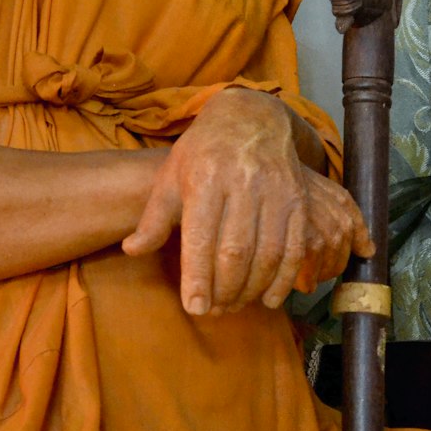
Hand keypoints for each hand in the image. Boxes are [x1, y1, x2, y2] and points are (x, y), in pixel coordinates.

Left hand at [121, 88, 373, 315]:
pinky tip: (269, 297)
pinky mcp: (299, 200)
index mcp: (204, 178)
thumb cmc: (202, 153)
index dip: (199, 277)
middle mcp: (242, 183)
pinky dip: (284, 279)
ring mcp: (275, 191)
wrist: (250, 120)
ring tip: (234, 305)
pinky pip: (295, 248)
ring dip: (252, 289)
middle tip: (214, 311)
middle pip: (236, 251)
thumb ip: (153, 218)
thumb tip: (131, 250)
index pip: (202, 237)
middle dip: (224, 289)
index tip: (195, 308)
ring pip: (267, 254)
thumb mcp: (170, 177)